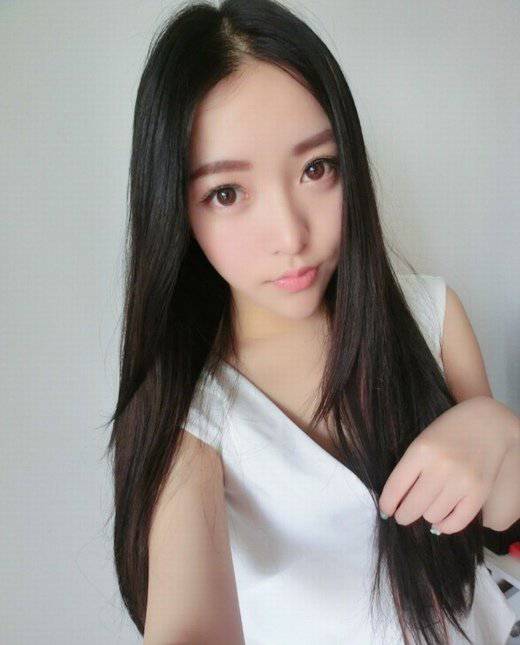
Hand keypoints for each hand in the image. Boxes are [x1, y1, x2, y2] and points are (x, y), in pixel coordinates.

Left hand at [378, 396, 518, 534]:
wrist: (487, 423)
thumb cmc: (448, 432)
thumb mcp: (422, 442)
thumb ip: (410, 469)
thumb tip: (397, 503)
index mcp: (420, 451)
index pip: (395, 487)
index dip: (387, 504)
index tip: (386, 510)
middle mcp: (440, 467)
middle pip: (412, 507)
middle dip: (403, 515)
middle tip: (403, 515)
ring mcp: (461, 481)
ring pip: (432, 516)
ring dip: (426, 514)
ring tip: (428, 506)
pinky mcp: (479, 493)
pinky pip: (456, 523)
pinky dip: (445, 525)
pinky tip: (441, 519)